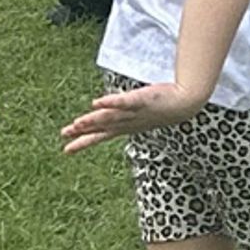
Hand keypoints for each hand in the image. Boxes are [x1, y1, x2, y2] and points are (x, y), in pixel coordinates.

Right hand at [65, 80, 197, 152]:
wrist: (185, 104)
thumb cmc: (163, 107)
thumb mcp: (140, 113)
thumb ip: (123, 111)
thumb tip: (109, 110)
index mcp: (126, 126)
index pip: (101, 135)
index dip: (83, 142)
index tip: (66, 150)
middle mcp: (128, 122)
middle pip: (101, 127)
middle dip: (82, 132)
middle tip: (64, 136)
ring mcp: (134, 112)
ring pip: (110, 117)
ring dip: (93, 120)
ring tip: (77, 123)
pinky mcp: (142, 99)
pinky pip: (125, 102)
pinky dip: (111, 103)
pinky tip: (97, 103)